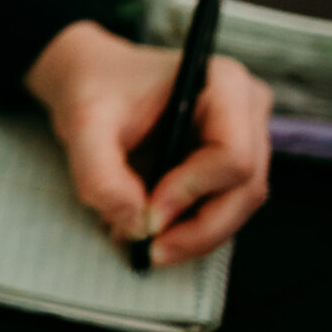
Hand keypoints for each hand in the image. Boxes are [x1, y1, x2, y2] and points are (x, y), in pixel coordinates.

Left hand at [25, 19, 272, 267]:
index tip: (147, 212)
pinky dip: (190, 230)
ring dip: (193, 236)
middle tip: (148, 249)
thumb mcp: (83, 125)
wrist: (93, 81)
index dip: (192, 191)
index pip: (232, 154)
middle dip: (197, 229)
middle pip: (245, 188)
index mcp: (223, 82)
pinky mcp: (234, 167)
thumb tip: (138, 225)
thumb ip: (101, 175)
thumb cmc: (95, 90)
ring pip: (238, 207)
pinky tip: (151, 230)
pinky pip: (224, 210)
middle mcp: (247, 109)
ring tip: (141, 240)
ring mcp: (248, 139)